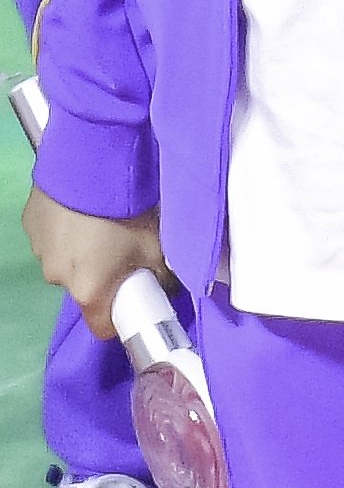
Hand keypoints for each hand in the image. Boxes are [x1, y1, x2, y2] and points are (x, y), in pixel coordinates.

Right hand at [22, 186, 169, 340]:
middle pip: (85, 288)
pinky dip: (66, 226)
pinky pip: (52, 234)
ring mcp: (39, 250)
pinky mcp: (30, 223)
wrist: (91, 162)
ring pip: (66, 260)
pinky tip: (80, 204)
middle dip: (102, 273)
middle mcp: (57, 279)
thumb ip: (164, 273)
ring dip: (82, 247)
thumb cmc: (127, 209)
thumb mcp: (157, 244)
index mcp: (88, 292)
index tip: (134, 295)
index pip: (103, 326)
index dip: (121, 314)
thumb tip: (169, 286)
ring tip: (100, 218)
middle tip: (122, 244)